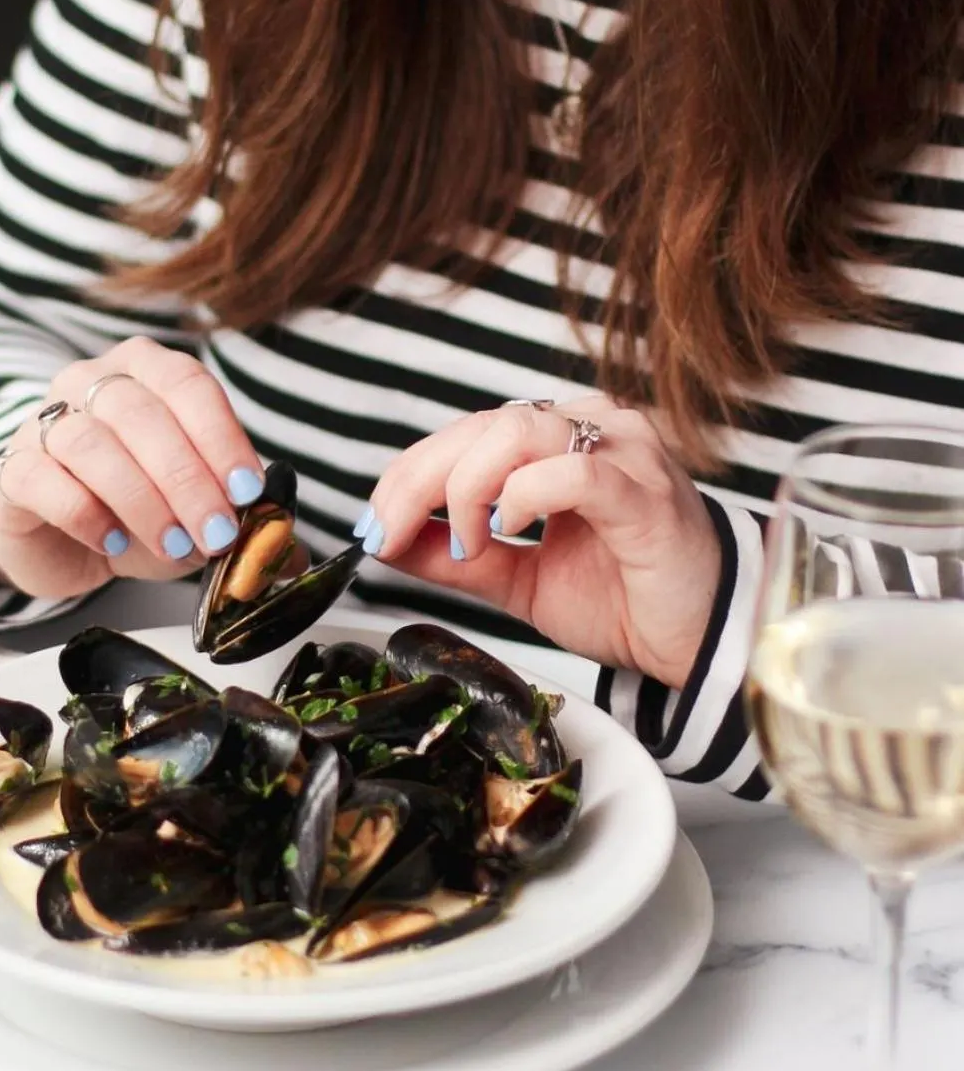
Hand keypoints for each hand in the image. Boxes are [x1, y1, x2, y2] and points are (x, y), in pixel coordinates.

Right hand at [0, 338, 265, 601]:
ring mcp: (43, 422)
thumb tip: (291, 555)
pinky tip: (112, 542)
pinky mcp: (11, 469)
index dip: (221, 437)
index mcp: (147, 373)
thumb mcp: (198, 517)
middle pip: (141, 413)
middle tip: (215, 534)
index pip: (188, 384)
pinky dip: (84, 512)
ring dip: (141, 499)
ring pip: (90, 443)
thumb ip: (244, 526)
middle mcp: (90, 382)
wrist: (62, 544)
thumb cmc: (136, 514)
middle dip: (187, 479)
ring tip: (171, 545)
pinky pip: (42, 478)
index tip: (247, 491)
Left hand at [360, 395, 721, 689]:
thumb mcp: (515, 580)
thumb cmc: (623, 601)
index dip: (409, 472)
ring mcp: (625, 455)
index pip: (468, 432)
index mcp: (560, 445)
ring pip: (521, 432)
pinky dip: (525, 496)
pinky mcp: (646, 494)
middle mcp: (593, 432)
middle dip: (420, 479)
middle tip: (391, 532)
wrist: (695, 645)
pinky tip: (506, 529)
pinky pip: (573, 472)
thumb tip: (386, 540)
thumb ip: (454, 556)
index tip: (374, 524)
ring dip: (469, 486)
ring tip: (467, 541)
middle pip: (484, 425)